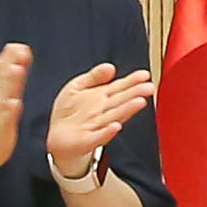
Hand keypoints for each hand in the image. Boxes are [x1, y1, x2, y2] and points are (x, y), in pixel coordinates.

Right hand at [0, 45, 35, 183]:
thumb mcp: (2, 103)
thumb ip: (9, 84)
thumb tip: (15, 65)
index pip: (3, 74)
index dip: (10, 59)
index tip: (18, 45)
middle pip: (2, 79)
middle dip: (8, 64)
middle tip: (16, 49)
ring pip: (2, 95)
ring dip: (8, 82)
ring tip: (15, 69)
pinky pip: (4, 120)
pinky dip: (9, 111)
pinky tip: (14, 103)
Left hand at [43, 62, 156, 185]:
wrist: (57, 138)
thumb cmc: (68, 113)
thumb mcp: (77, 87)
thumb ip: (93, 76)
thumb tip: (110, 67)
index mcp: (101, 97)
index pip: (120, 87)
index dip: (132, 81)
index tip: (144, 75)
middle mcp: (103, 111)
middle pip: (121, 101)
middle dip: (135, 94)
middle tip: (149, 88)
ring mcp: (97, 125)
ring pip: (115, 116)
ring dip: (127, 110)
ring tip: (139, 102)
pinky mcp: (88, 140)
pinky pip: (99, 136)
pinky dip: (107, 132)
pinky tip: (116, 127)